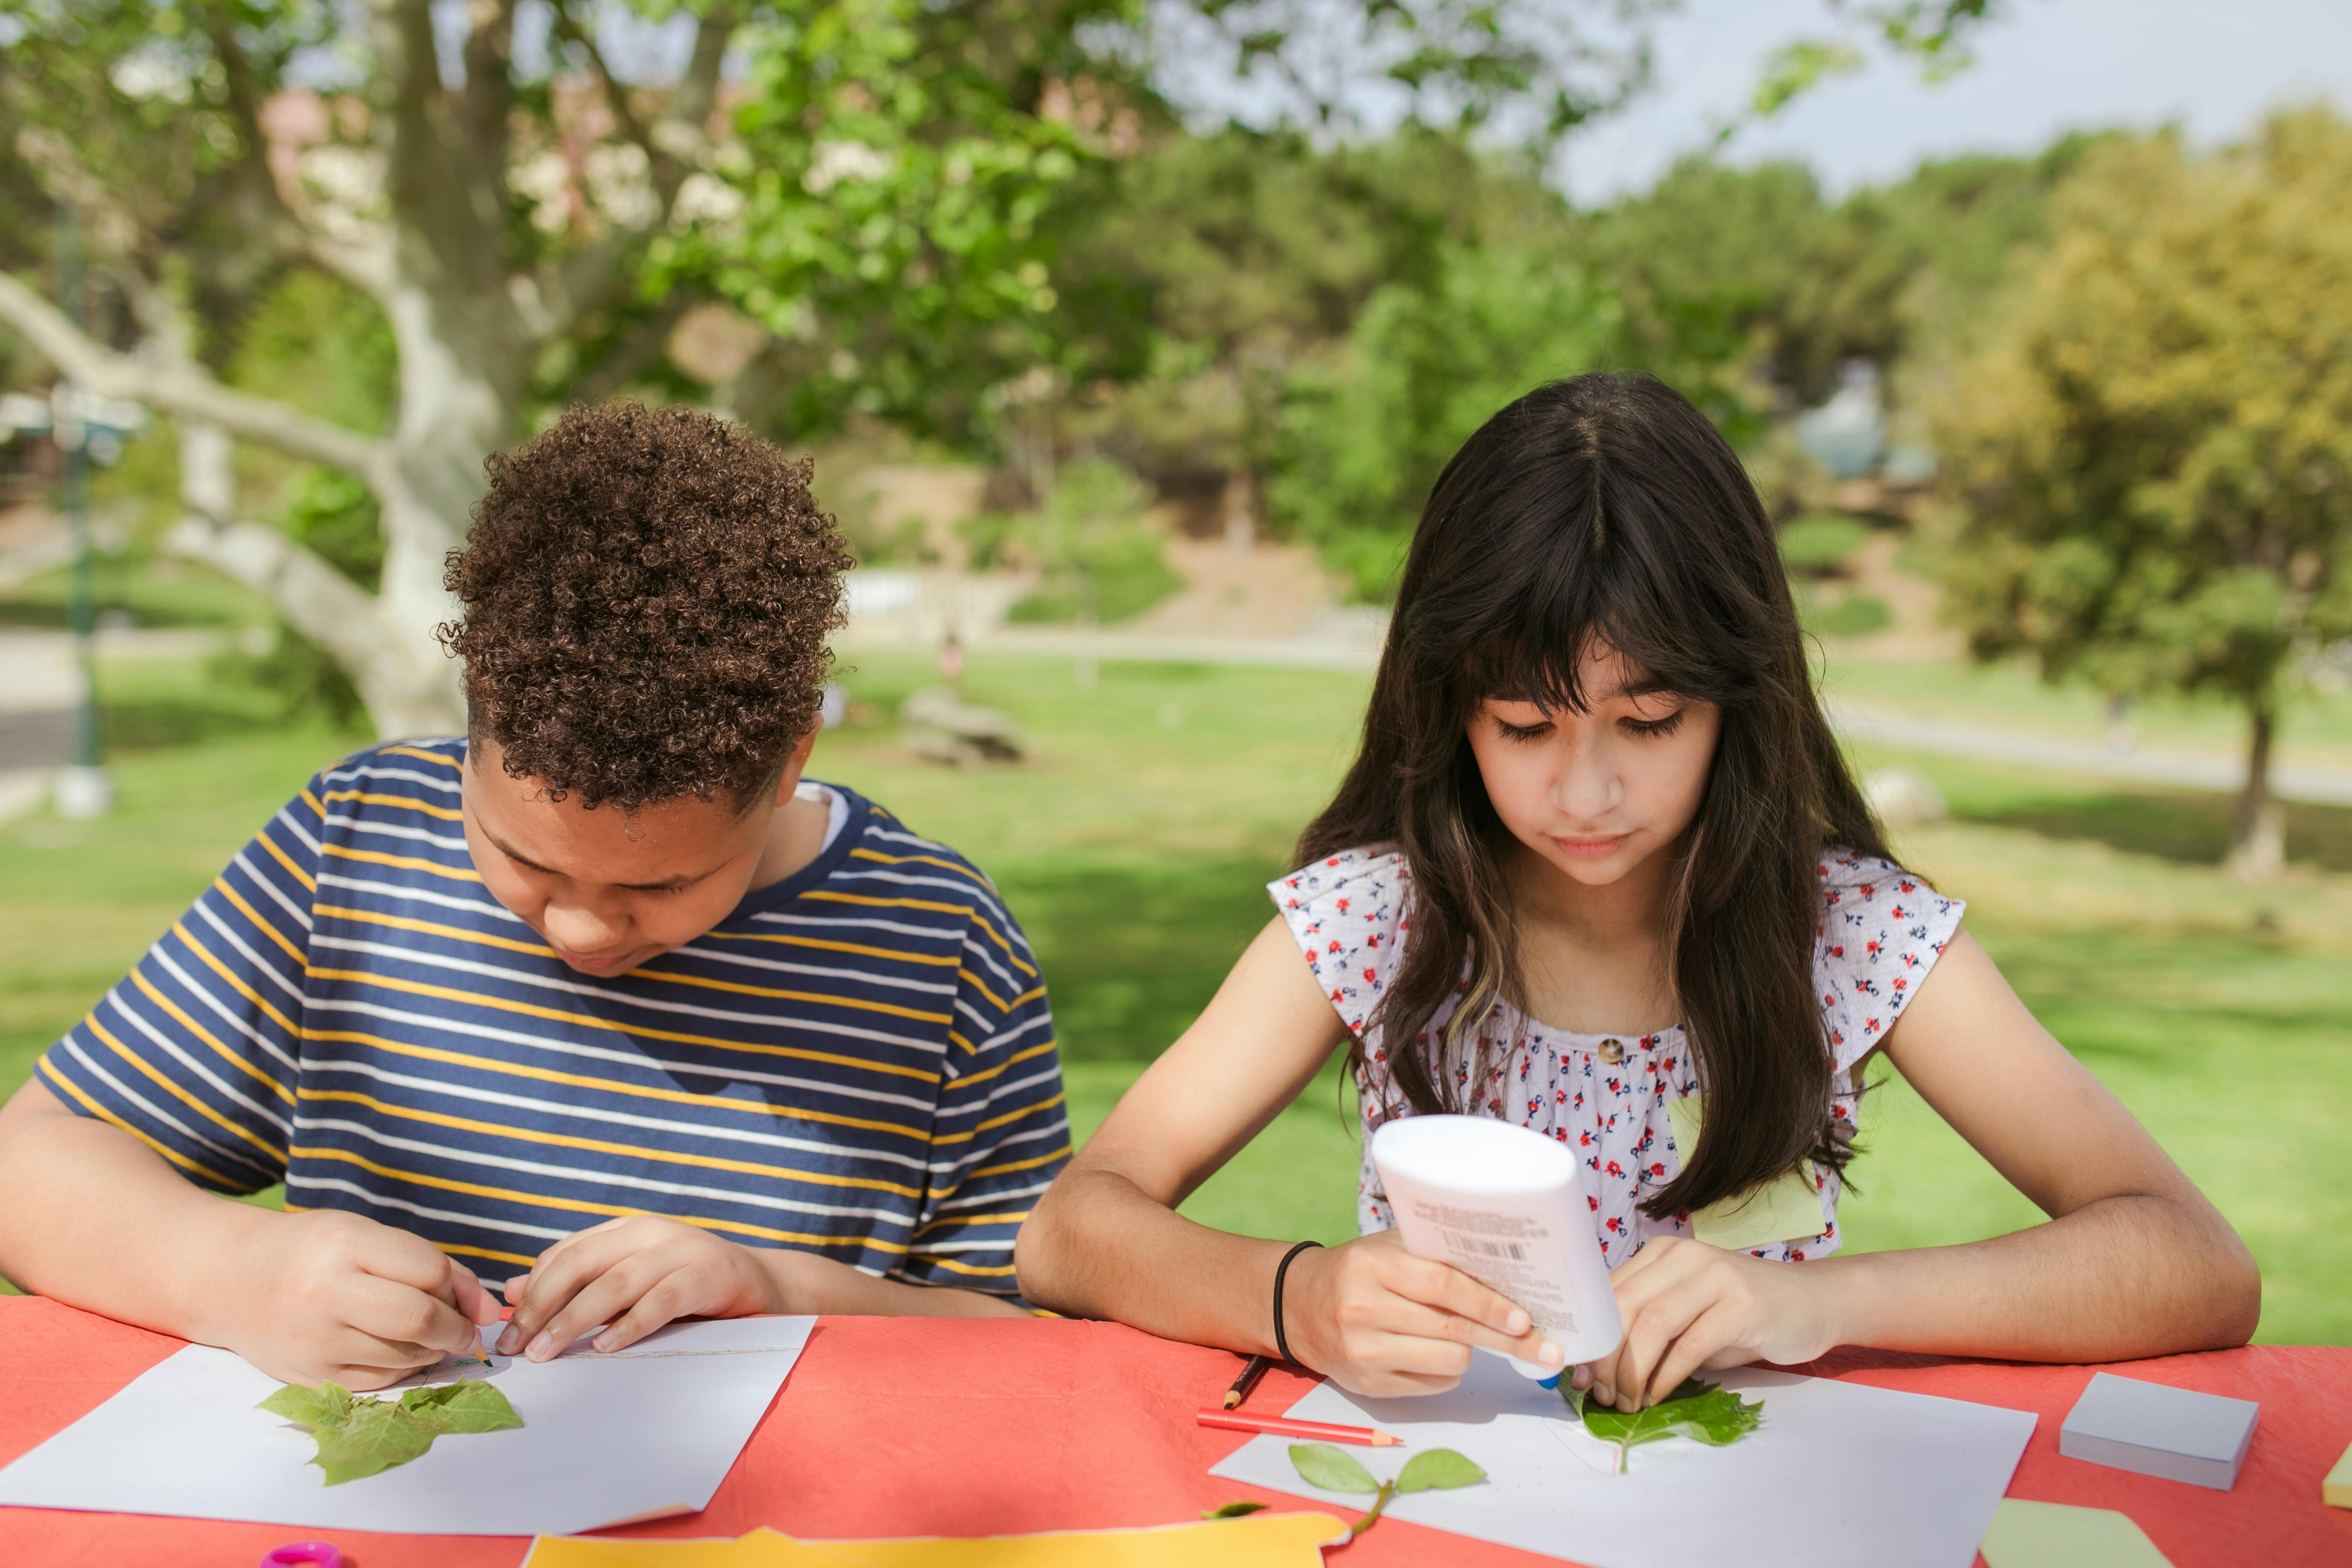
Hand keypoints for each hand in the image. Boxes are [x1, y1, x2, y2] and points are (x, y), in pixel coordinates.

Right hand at [228, 1209, 499, 1389]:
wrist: (232, 1280)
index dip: (459, 1287)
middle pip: (419, 1319)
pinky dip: (404, 1369)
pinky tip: (399, 1351)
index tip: (464, 1295)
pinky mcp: (309, 1377)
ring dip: (433, 1350)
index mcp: (343, 1245)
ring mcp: (314, 1340)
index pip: (429, 1271)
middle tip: (463, 1328)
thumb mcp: (368, 1237)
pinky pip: (380, 1381)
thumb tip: (489, 1310)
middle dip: (457, 1328)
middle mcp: (325, 1294)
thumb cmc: (313, 1251)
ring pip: (405, 1356)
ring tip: (427, 1335)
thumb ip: (432, 1266)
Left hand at [497, 1215, 782, 1359]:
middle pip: (580, 1263)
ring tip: (547, 1351)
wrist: (762, 1284)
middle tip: (517, 1345)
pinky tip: (605, 1346)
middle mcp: (648, 1233)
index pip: (564, 1255)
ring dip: (574, 1319)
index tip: (505, 1331)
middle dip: (541, 1306)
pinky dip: (630, 1324)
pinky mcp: (708, 1274)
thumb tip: (512, 1291)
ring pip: (614, 1283)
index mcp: (625, 1231)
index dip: (530, 1292)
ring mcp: (680, 1250)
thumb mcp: (629, 1281)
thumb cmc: (687, 1287)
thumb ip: (578, 1284)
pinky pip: (661, 1300)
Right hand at [1283, 1229, 1565, 1397]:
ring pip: (1447, 1361)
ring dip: (1469, 1350)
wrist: (1298, 1305)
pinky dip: (1446, 1369)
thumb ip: (1434, 1257)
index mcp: (1373, 1266)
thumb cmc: (1357, 1270)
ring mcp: (1364, 1353)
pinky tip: (1434, 1352)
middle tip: (1542, 1346)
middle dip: (1502, 1338)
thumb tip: (1504, 1277)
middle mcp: (1364, 1310)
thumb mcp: (1388, 1248)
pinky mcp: (1368, 1386)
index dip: (1488, 1303)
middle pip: (1451, 1329)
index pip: (1442, 1285)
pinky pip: (1432, 1384)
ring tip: (1462, 1335)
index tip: (1524, 1318)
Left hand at [1582, 1236, 1842, 1411]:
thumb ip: (1649, 1329)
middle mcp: (1685, 1257)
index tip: (1578, 1375)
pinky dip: (1666, 1376)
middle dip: (1606, 1359)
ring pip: (1652, 1324)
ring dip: (1632, 1372)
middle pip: (1624, 1308)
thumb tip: (1600, 1370)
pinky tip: (1658, 1396)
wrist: (1814, 1302)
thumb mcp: (1690, 1312)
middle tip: (1601, 1396)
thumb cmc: (1744, 1313)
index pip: (1609, 1293)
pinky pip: (1690, 1345)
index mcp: (1663, 1254)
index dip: (1590, 1338)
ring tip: (1628, 1402)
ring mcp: (1714, 1277)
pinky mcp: (1742, 1305)